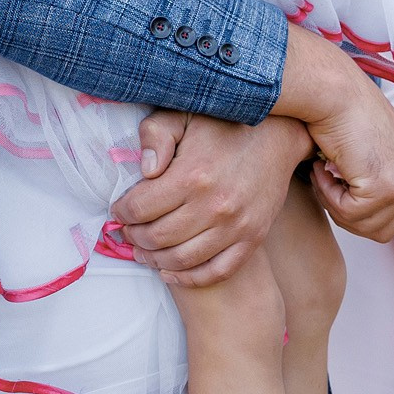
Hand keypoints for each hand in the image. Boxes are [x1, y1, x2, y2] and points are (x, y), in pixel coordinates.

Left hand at [111, 113, 311, 285]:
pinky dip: (189, 278)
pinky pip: (217, 271)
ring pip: (182, 259)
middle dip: (134, 237)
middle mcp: (214, 205)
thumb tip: (145, 170)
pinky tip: (170, 272)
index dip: (122, 212)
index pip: (141, 208)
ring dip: (155, 260)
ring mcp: (236, 226)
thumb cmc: (223, 124)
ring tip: (143, 251)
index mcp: (192, 175)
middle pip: (158, 237)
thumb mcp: (182, 115)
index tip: (118, 210)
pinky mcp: (253, 238)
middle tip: (127, 231)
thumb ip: (155, 135)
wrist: (276, 136)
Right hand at [276, 28, 393, 241]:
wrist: (336, 91)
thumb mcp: (373, 154)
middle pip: (382, 232)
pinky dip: (327, 194)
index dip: (360, 212)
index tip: (339, 186)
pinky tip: (323, 167)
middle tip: (328, 182)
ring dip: (334, 204)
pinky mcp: (386, 187)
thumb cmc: (345, 114)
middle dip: (349, 215)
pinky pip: (348, 213)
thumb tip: (367, 217)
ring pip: (364, 226)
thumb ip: (378, 182)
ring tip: (324, 172)